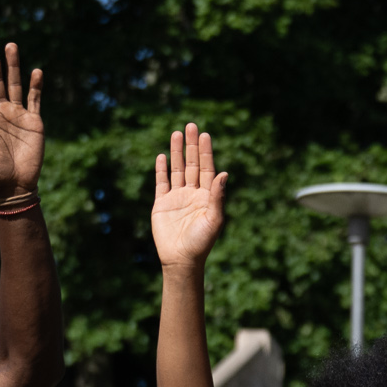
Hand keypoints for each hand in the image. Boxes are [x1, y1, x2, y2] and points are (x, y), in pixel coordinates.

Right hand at [151, 124, 228, 266]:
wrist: (181, 260)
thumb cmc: (201, 243)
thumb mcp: (214, 219)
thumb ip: (217, 197)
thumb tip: (224, 174)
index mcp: (207, 196)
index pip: (207, 168)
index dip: (206, 152)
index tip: (205, 135)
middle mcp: (192, 193)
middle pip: (191, 164)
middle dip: (191, 146)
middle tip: (191, 125)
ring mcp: (176, 198)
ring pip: (176, 169)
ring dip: (176, 152)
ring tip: (176, 133)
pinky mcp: (161, 204)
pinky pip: (161, 183)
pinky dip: (161, 169)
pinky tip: (162, 156)